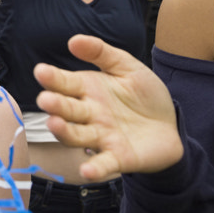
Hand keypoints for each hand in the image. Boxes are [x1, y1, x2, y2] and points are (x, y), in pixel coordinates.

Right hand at [35, 34, 184, 181]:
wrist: (172, 125)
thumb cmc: (145, 95)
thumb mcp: (128, 67)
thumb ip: (102, 53)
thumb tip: (73, 40)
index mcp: (87, 90)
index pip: (64, 83)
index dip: (52, 78)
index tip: (41, 71)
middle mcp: (89, 114)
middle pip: (67, 110)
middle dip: (55, 105)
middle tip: (46, 100)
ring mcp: (101, 137)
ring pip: (76, 136)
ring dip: (64, 132)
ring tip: (54, 124)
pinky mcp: (118, 158)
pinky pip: (103, 164)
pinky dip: (93, 169)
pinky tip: (86, 171)